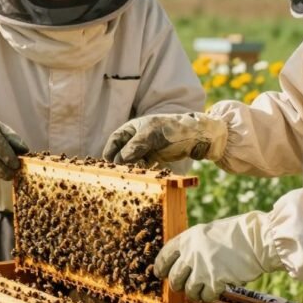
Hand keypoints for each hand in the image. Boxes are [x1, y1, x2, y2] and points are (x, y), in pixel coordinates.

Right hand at [102, 112, 227, 164]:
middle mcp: (137, 139)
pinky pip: (143, 166)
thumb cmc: (172, 129)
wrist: (195, 136)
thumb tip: (119, 161)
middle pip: (122, 152)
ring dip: (130, 168)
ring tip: (132, 174)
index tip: (107, 162)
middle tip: (117, 172)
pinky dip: (141, 170)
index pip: (116, 139)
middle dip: (119, 162)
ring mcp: (145, 149)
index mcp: (133, 128)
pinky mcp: (154, 159)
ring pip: (132, 161)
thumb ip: (134, 146)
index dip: (110, 150)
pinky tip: (143, 174)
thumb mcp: (151, 134)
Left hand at [154, 212, 280, 301]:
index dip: (160, 266)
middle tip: (181, 286)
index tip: (160, 274)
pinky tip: (215, 292)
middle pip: (174, 276)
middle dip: (177, 284)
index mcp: (188, 238)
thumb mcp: (208, 232)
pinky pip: (205, 296)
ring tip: (200, 292)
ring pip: (188, 290)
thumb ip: (194, 245)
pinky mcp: (215, 281)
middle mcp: (191, 253)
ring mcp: (202, 268)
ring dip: (193, 293)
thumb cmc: (236, 234)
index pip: (165, 255)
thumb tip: (185, 261)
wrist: (255, 239)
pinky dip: (209, 296)